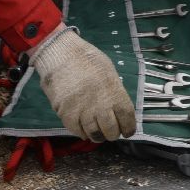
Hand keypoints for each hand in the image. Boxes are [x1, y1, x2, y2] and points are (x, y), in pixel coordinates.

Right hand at [29, 26, 135, 140]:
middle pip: (111, 131)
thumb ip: (114, 92)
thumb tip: (117, 109)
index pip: (127, 119)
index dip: (129, 128)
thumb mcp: (108, 71)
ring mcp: (83, 111)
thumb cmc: (87, 59)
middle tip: (110, 131)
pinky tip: (83, 126)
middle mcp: (101, 105)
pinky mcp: (67, 114)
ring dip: (98, 135)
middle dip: (113, 133)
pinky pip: (77, 131)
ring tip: (97, 131)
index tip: (127, 131)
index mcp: (114, 92)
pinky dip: (81, 132)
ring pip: (94, 134)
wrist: (61, 54)